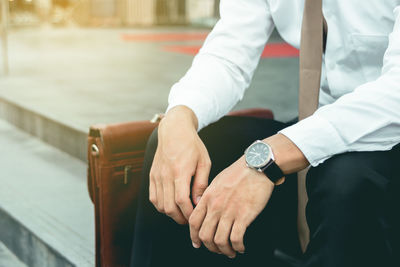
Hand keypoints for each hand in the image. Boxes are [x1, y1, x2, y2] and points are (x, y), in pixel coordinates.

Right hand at [150, 106, 210, 223]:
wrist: (174, 130)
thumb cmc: (192, 145)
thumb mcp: (204, 162)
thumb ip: (201, 183)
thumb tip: (198, 202)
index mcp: (180, 171)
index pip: (182, 200)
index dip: (189, 212)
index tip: (196, 216)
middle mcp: (165, 175)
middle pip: (169, 206)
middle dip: (180, 217)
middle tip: (189, 219)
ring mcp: (157, 176)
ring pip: (160, 205)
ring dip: (170, 213)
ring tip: (181, 212)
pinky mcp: (152, 175)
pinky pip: (153, 197)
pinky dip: (161, 205)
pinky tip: (171, 204)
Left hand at [188, 156, 273, 257]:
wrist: (257, 167)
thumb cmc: (239, 172)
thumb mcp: (217, 181)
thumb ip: (209, 195)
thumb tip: (204, 206)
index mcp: (208, 197)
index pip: (194, 222)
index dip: (194, 236)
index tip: (197, 242)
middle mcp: (216, 206)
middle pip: (205, 235)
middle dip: (210, 247)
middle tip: (216, 249)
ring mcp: (229, 212)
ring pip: (219, 240)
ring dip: (224, 250)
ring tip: (230, 251)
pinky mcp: (244, 216)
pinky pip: (236, 238)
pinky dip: (237, 247)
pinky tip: (241, 247)